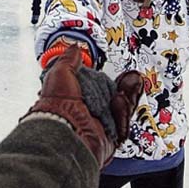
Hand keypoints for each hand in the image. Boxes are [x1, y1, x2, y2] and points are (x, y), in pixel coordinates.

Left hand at [22, 46, 142, 167]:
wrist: (64, 133)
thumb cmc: (56, 107)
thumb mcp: (59, 74)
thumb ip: (69, 59)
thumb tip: (74, 48)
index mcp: (74, 101)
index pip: (96, 88)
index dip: (106, 79)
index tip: (114, 71)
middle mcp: (86, 115)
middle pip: (112, 99)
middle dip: (123, 87)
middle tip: (130, 77)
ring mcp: (98, 127)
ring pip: (120, 110)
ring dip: (128, 95)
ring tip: (132, 82)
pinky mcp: (108, 139)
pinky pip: (123, 124)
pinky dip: (124, 110)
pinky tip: (123, 98)